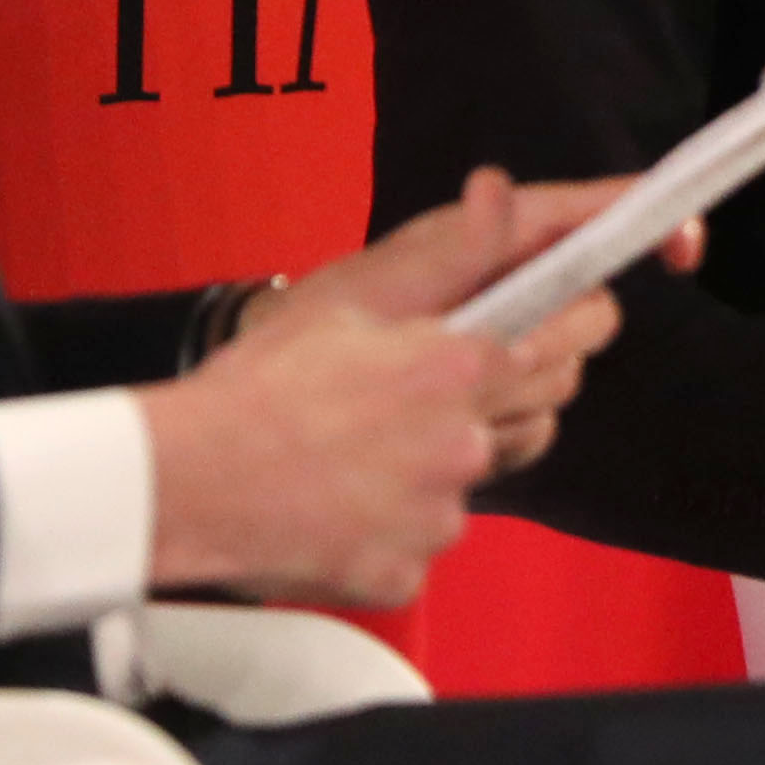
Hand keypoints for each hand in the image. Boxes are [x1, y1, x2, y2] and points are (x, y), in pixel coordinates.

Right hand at [137, 167, 685, 605]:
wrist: (185, 482)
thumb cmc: (259, 385)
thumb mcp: (355, 300)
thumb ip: (450, 254)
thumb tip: (502, 190)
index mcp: (455, 367)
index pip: (569, 337)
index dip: (579, 321)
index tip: (578, 315)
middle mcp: (463, 444)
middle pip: (542, 410)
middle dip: (513, 389)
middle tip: (446, 382)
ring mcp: (438, 517)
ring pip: (476, 480)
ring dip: (445, 464)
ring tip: (371, 448)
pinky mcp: (407, 573)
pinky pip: (424, 544)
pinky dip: (395, 527)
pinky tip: (343, 503)